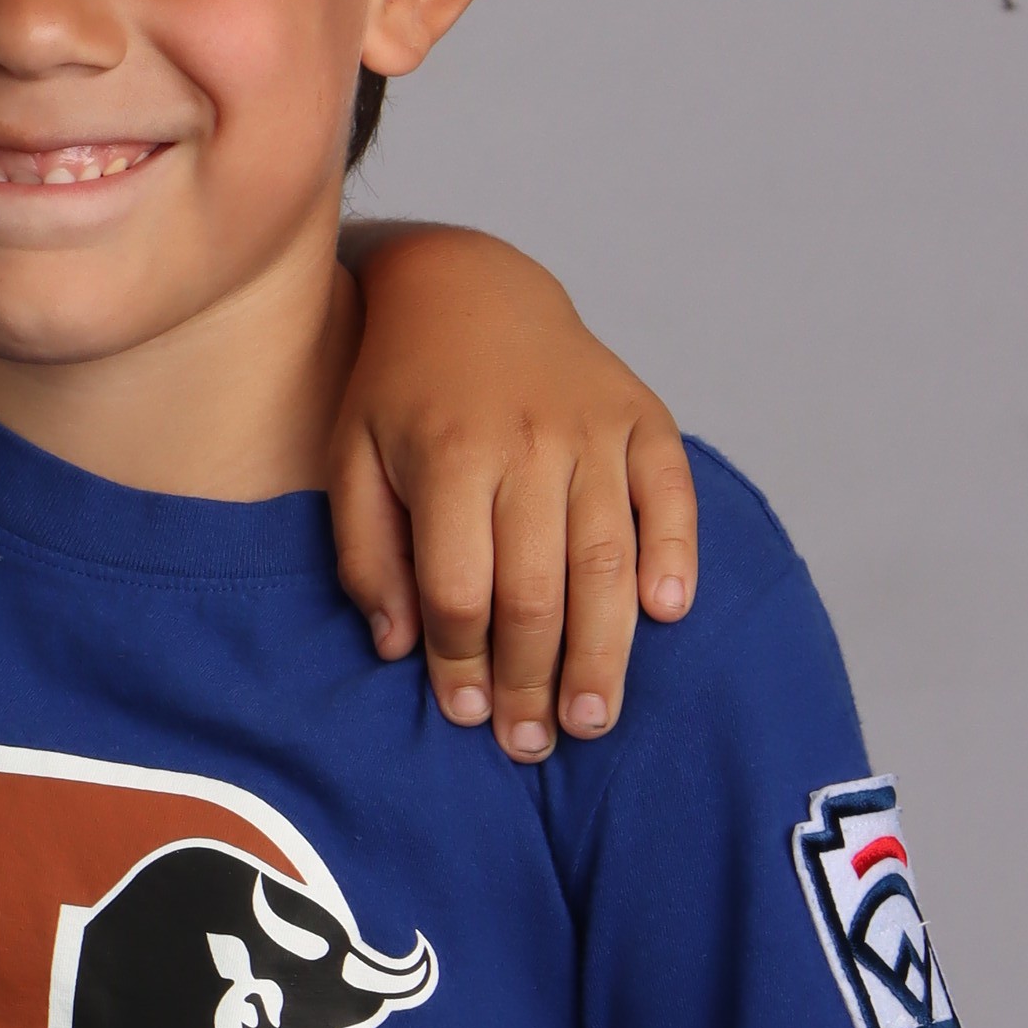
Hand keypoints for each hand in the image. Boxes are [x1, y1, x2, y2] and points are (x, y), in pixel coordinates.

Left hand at [330, 227, 696, 759]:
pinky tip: (666, 614)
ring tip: (594, 718)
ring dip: (605, 649)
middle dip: (536, 677)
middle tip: (537, 741)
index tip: (468, 717)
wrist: (467, 286)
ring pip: (608, 558)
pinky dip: (675, 554)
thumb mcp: (351, 461)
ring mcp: (594, 427)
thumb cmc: (398, 392)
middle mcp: (529, 441)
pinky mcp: (644, 416)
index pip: (462, 590)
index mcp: (449, 455)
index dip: (464, 663)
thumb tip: (404, 649)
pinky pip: (671, 494)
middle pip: (539, 588)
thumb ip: (368, 556)